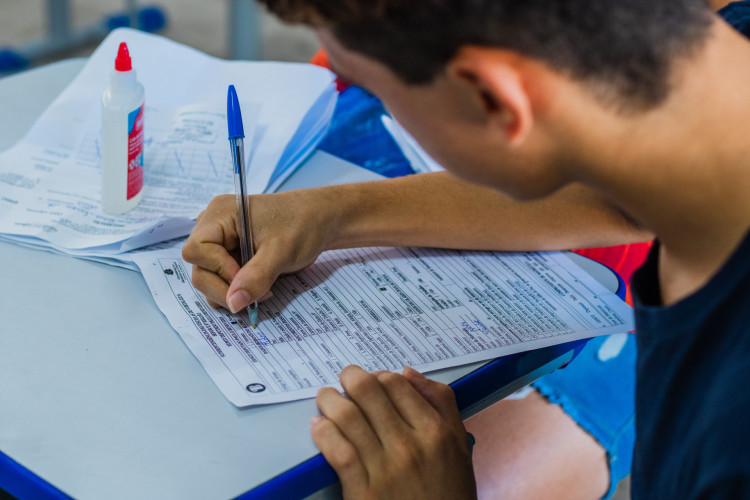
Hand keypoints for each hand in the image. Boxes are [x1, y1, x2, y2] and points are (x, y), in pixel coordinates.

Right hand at [182, 189, 339, 311]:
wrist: (320, 220)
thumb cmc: (303, 224)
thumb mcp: (281, 251)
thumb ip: (256, 277)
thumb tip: (233, 303)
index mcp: (220, 214)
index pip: (196, 250)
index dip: (218, 269)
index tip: (244, 277)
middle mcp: (214, 226)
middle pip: (199, 268)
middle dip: (226, 287)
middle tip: (260, 293)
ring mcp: (221, 242)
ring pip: (208, 278)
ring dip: (232, 292)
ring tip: (263, 289)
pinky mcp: (230, 255)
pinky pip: (221, 279)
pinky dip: (236, 289)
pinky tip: (258, 287)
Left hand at [311, 365, 476, 499]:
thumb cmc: (448, 494)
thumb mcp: (459, 446)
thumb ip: (442, 403)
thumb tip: (408, 373)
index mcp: (435, 431)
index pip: (396, 384)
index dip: (378, 375)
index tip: (371, 380)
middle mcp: (410, 445)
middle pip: (368, 392)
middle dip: (349, 378)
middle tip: (343, 380)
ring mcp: (385, 468)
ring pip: (348, 416)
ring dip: (330, 400)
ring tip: (326, 398)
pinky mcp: (363, 492)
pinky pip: (338, 451)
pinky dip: (323, 431)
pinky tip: (319, 425)